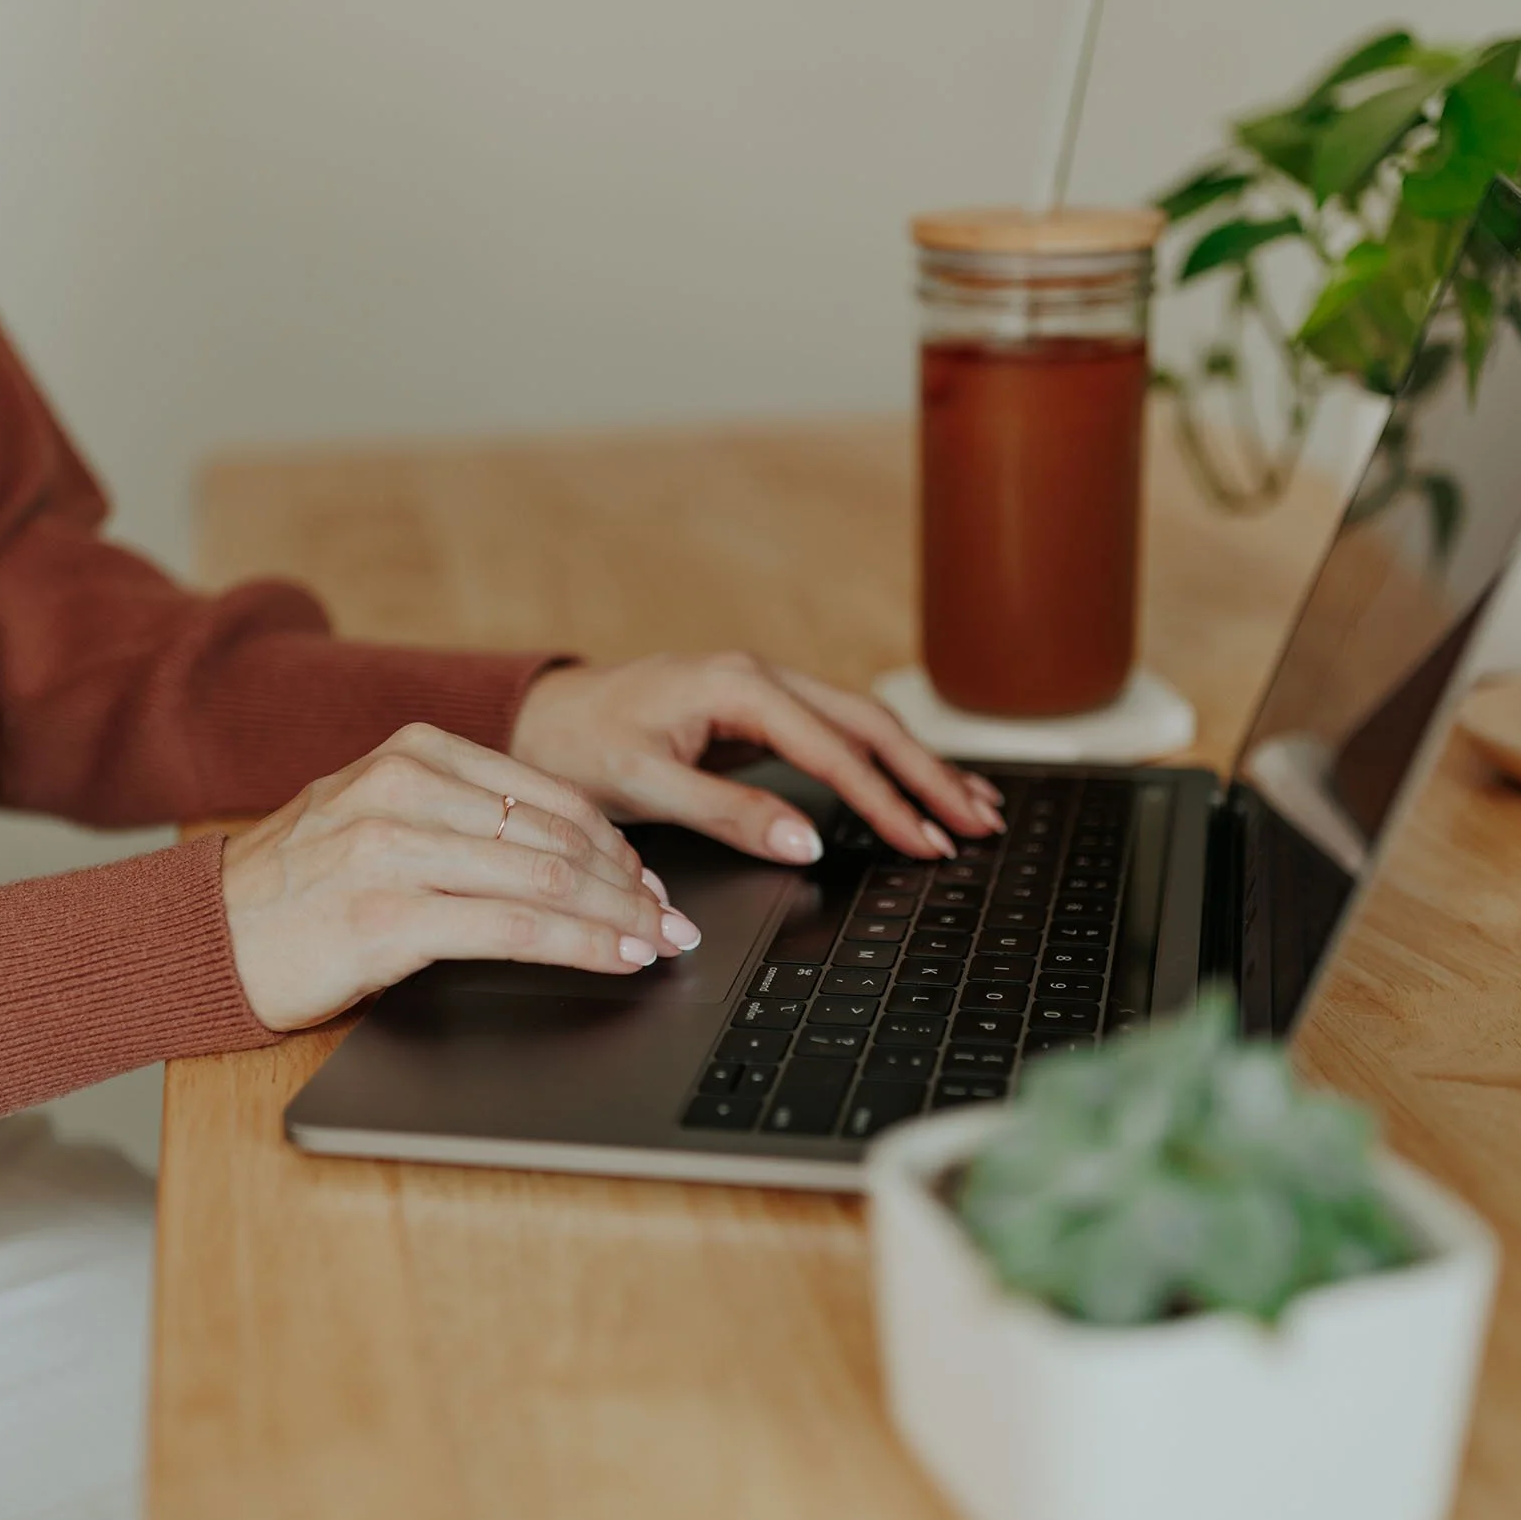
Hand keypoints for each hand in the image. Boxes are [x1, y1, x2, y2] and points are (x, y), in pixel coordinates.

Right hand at [220, 723, 698, 1031]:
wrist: (201, 940)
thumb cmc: (295, 891)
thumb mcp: (374, 817)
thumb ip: (460, 818)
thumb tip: (568, 856)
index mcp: (413, 754)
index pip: (547, 794)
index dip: (614, 842)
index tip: (651, 880)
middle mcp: (406, 789)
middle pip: (558, 836)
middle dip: (631, 883)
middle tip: (673, 918)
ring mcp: (395, 849)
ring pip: (548, 879)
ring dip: (620, 916)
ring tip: (659, 941)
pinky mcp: (388, 916)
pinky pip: (515, 929)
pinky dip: (582, 945)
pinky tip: (616, 958)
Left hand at [509, 653, 1005, 863]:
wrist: (541, 718)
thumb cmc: (579, 747)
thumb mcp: (643, 787)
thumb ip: (729, 814)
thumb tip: (808, 842)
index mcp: (736, 688)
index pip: (834, 750)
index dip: (887, 800)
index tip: (925, 841)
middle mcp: (761, 677)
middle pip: (869, 725)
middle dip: (930, 777)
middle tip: (979, 825)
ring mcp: (765, 691)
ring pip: (864, 725)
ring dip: (920, 767)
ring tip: (975, 808)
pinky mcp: (762, 713)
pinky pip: (839, 735)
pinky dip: (886, 762)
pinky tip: (918, 786)